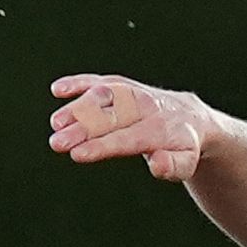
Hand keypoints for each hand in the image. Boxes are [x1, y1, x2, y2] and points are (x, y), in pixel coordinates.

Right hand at [47, 73, 217, 180]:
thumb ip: (173, 166)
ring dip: (78, 106)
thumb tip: (156, 162)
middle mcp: (146, 106)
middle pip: (111, 116)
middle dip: (83, 128)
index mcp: (160, 129)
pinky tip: (58, 89)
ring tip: (56, 123)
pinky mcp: (123, 86)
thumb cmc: (183, 146)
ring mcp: (133, 93)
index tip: (77, 154)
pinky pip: (102, 81)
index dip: (101, 145)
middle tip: (57, 143)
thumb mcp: (186, 163)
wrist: (191, 116)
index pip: (126, 137)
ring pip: (104, 95)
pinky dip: (80, 82)